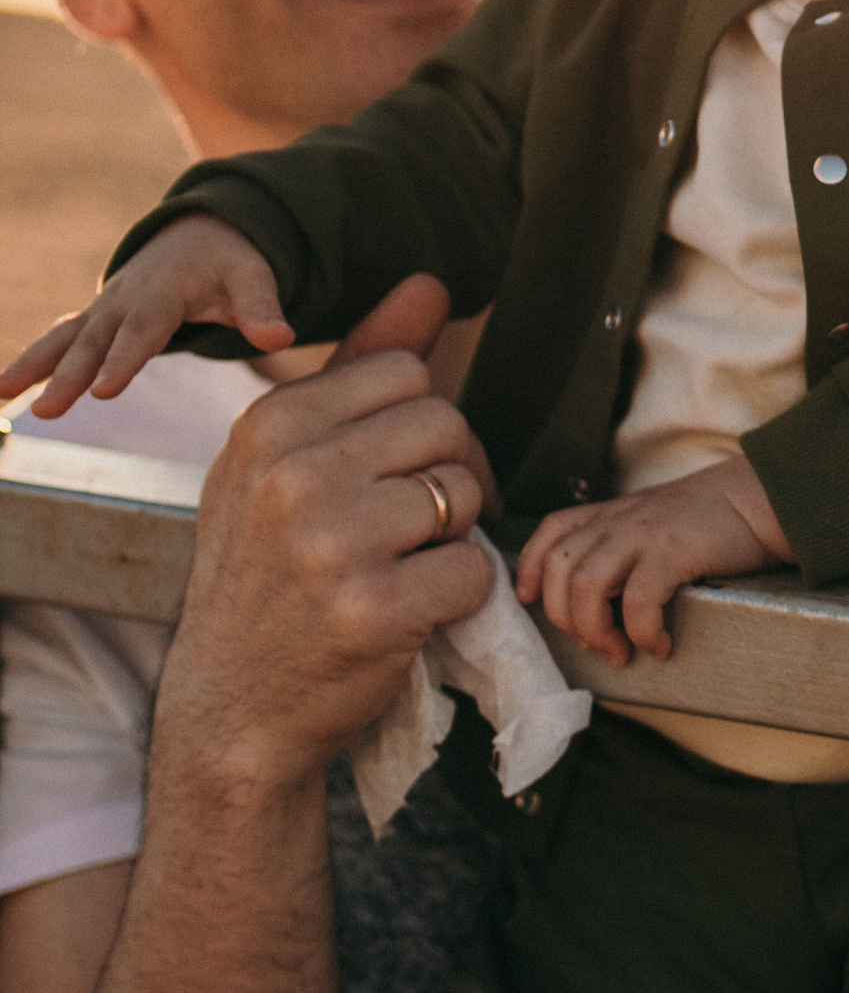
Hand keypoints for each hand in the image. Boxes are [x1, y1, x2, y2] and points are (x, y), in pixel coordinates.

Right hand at [3, 216, 296, 413]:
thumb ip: (264, 307)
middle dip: (70, 375)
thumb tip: (280, 338)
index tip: (103, 390)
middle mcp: (126, 299)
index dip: (124, 359)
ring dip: (35, 366)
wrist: (200, 233)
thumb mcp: (254, 276)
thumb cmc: (231, 262)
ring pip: (66, 339)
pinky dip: (32, 359)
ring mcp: (105, 308)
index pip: (143, 331)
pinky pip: (59, 338)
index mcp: (164, 292)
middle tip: (49, 410)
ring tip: (4, 394)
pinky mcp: (94, 318)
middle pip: (95, 341)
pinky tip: (5, 389)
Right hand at [154, 276, 495, 798]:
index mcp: (268, 426)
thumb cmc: (265, 575)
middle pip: (447, 425)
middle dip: (447, 476)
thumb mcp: (282, 463)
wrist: (231, 710)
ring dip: (452, 538)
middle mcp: (293, 476)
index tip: (389, 473)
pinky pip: (474, 570)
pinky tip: (407, 614)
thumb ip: (357, 369)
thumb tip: (430, 282)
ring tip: (397, 570)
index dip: (418, 426)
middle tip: (409, 529)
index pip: (406, 373)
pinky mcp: (373, 611)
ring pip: (464, 495)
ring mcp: (330, 545)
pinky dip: (459, 597)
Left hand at [516, 460, 790, 664]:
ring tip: (622, 651)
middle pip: (559, 569)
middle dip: (565, 618)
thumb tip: (602, 601)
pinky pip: (638, 599)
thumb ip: (623, 546)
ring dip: (596, 630)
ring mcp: (643, 534)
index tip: (530, 601)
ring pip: (586, 586)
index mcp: (611, 514)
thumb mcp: (653, 522)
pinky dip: (642, 631)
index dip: (529, 568)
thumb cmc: (712, 520)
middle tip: (597, 644)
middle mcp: (618, 521)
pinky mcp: (673, 551)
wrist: (761, 497)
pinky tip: (659, 644)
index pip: (551, 532)